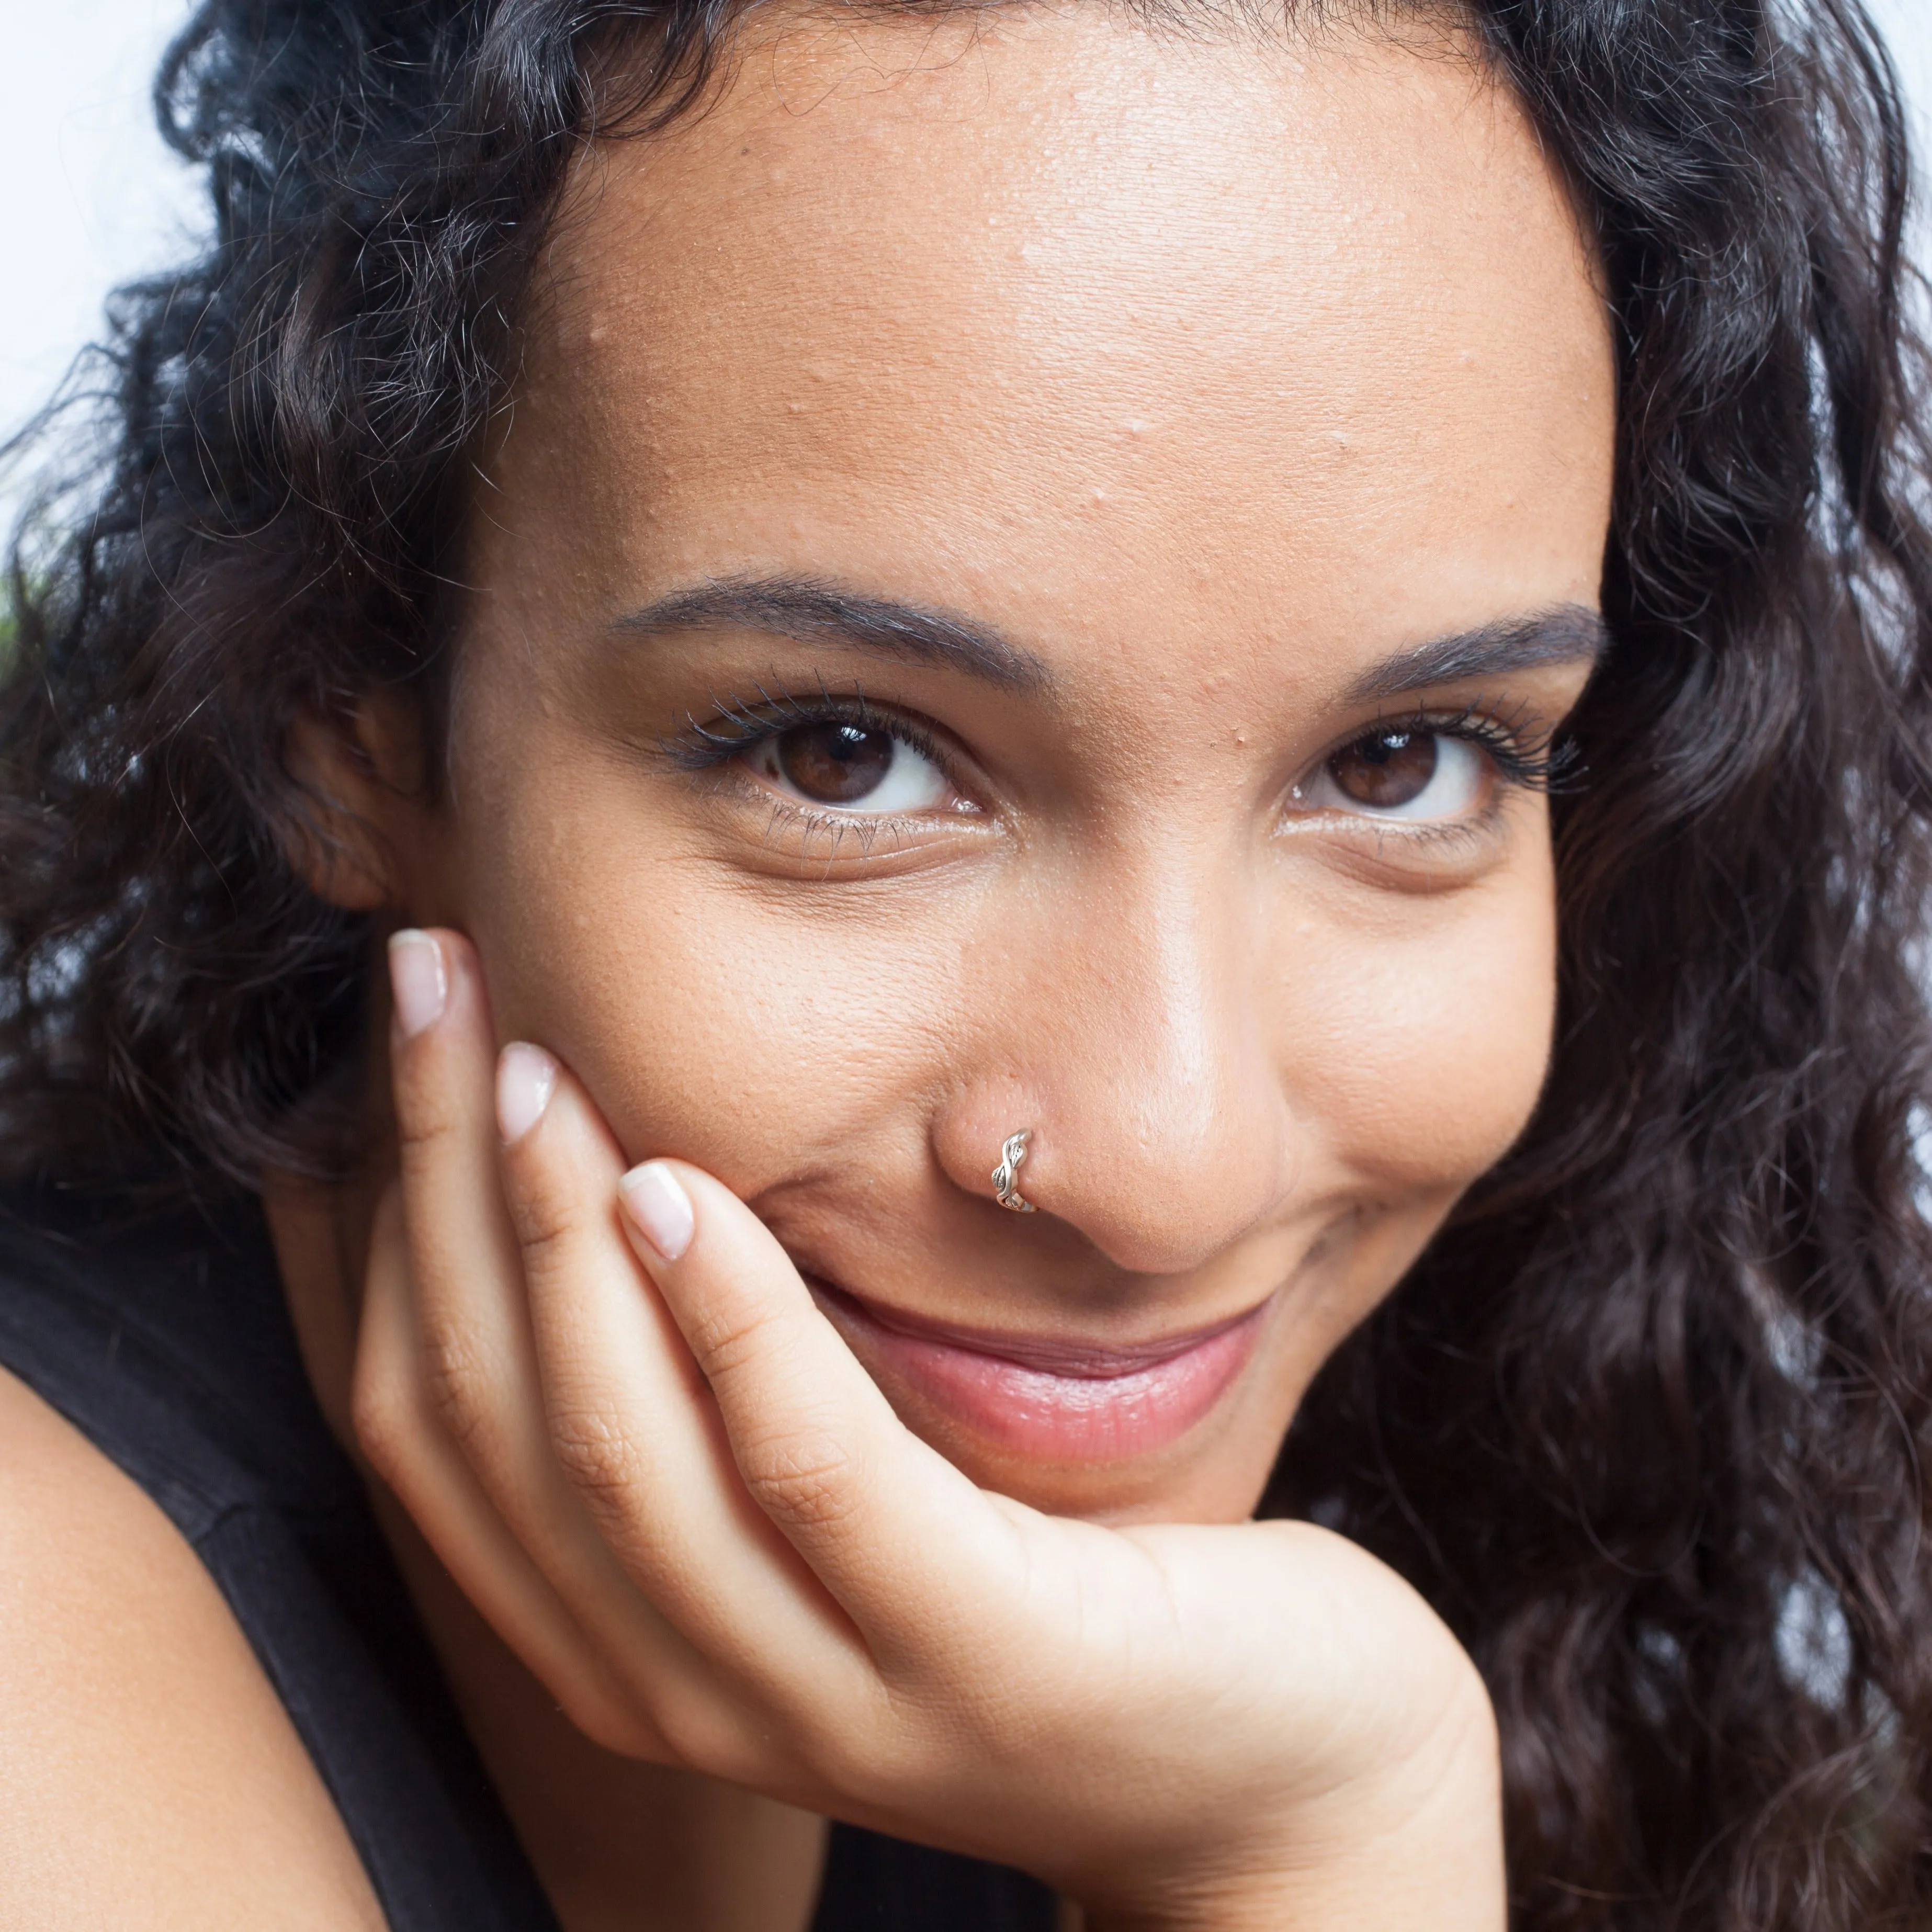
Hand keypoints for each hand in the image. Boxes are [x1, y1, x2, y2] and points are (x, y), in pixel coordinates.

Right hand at [354, 929, 1503, 1929]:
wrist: (1278, 1762)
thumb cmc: (1052, 1582)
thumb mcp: (857, 1486)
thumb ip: (729, 1387)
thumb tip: (625, 1165)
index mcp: (628, 1639)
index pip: (437, 1429)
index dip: (401, 1220)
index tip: (420, 1034)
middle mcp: (682, 1687)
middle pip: (498, 1422)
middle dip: (449, 1187)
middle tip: (438, 987)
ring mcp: (821, 1694)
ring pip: (623, 1453)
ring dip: (556, 1239)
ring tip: (536, 1071)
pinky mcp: (970, 1657)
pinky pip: (810, 1470)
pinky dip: (731, 1323)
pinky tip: (680, 1190)